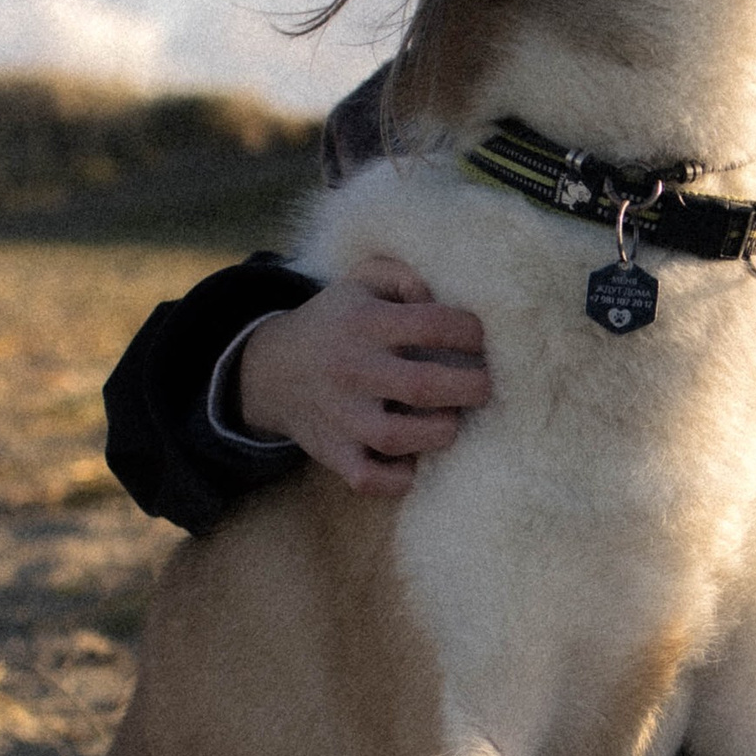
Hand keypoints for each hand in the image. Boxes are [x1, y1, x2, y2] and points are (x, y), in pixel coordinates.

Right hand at [235, 255, 488, 496]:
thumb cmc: (337, 322)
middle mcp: (352, 370)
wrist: (271, 370)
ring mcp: (342, 417)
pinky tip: (413, 457)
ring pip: (399, 438)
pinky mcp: (335, 453)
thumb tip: (439, 300)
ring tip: (449, 418)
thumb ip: (404, 276)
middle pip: (424, 386)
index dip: (470, 332)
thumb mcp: (362, 281)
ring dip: (440, 431)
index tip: (480, 340)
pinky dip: (399, 478)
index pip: (432, 324)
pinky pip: (371, 480)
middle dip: (471, 388)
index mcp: (364, 322)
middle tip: (484, 385)